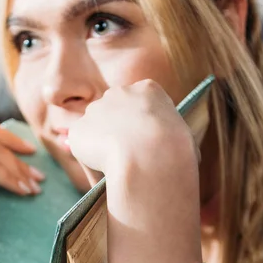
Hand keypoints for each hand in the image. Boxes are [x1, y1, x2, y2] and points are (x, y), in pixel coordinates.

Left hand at [68, 79, 197, 190]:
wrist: (149, 155)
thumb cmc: (174, 150)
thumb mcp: (184, 138)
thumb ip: (172, 139)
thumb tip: (181, 155)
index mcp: (148, 89)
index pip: (139, 105)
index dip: (140, 127)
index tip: (143, 144)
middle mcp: (118, 92)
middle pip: (113, 113)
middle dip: (116, 133)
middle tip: (125, 159)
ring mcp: (96, 109)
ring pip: (96, 132)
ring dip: (102, 148)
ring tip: (115, 170)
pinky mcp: (78, 129)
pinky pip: (83, 149)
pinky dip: (89, 161)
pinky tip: (103, 173)